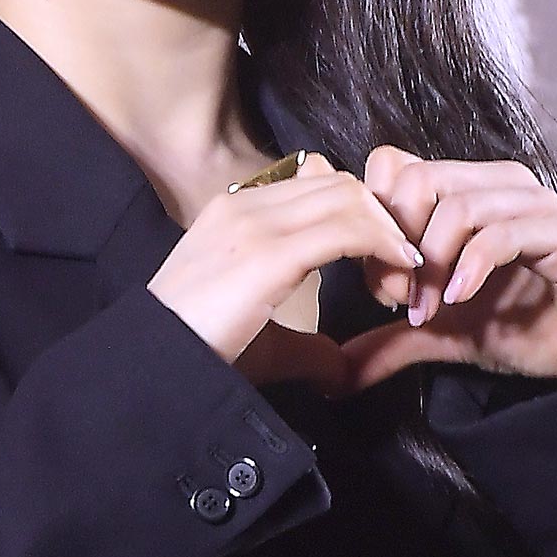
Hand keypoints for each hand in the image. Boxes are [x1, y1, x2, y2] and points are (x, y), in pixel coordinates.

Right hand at [146, 151, 423, 396]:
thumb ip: (306, 343)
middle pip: (341, 185)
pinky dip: (384, 246)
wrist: (152, 364)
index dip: (363, 217)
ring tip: (403, 273)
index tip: (384, 261)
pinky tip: (398, 272)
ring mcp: (255, 223)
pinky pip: (348, 228)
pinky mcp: (269, 251)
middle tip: (403, 267)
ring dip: (388, 231)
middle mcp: (247, 205)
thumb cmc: (200, 353)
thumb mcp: (262, 336)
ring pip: (350, 197)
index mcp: (238, 213)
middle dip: (382, 219)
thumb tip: (341, 371)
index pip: (320, 187)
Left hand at [339, 145, 556, 392]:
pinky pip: (501, 231)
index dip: (372, 222)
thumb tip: (335, 371)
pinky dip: (470, 267)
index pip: (391, 166)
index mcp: (458, 190)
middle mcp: (489, 183)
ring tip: (426, 310)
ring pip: (454, 204)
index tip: (376, 282)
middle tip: (395, 298)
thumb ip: (388, 340)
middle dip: (393, 243)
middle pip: (414, 179)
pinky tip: (460, 300)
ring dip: (430, 264)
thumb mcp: (440, 333)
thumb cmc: (521, 321)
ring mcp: (526, 201)